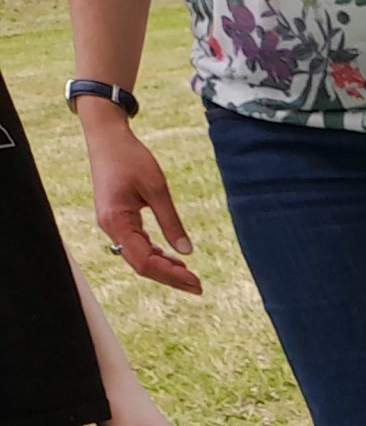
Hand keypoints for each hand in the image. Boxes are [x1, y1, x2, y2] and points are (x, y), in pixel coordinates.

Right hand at [82, 117, 199, 294]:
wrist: (107, 138)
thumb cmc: (130, 158)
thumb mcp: (157, 188)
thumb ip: (171, 221)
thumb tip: (187, 252)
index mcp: (117, 221)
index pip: (144, 261)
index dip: (170, 275)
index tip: (195, 281)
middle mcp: (110, 227)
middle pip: (140, 264)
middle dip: (170, 277)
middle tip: (198, 287)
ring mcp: (111, 224)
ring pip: (137, 257)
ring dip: (163, 268)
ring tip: (189, 276)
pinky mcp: (116, 220)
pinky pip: (135, 246)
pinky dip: (155, 255)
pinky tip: (173, 259)